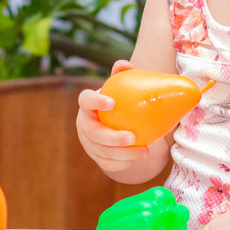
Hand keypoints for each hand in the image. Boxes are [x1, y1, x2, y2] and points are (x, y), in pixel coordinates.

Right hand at [75, 60, 150, 174]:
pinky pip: (108, 164)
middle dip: (111, 137)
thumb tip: (124, 65)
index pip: (85, 100)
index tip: (112, 102)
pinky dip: (124, 163)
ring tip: (145, 150)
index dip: (95, 101)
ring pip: (102, 152)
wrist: (115, 122)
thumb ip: (122, 74)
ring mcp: (88, 143)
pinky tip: (140, 157)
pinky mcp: (96, 157)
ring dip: (124, 154)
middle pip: (93, 133)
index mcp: (87, 105)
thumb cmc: (119, 101)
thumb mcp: (121, 87)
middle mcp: (84, 125)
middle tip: (132, 137)